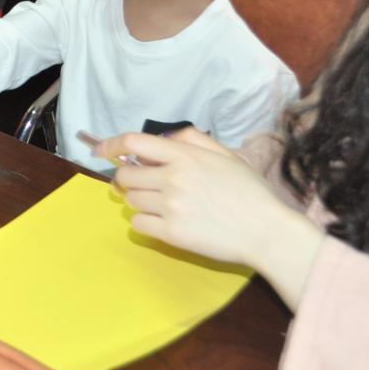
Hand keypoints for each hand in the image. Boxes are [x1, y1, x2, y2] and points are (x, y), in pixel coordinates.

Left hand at [98, 130, 321, 272]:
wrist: (268, 231)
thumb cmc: (249, 192)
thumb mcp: (225, 155)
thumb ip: (192, 139)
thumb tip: (164, 136)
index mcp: (185, 156)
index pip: (133, 142)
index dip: (110, 144)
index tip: (100, 151)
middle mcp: (173, 178)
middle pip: (125, 175)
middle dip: (128, 178)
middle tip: (143, 184)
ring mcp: (171, 206)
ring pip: (131, 200)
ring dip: (140, 201)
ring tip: (163, 204)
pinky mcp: (171, 233)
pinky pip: (138, 224)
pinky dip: (144, 222)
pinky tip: (163, 221)